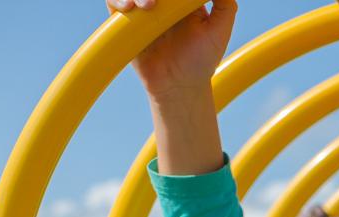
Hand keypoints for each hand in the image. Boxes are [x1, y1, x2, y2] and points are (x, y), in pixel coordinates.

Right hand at [108, 0, 236, 100]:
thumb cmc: (202, 60)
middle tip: (157, 1)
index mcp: (182, 0)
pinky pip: (114, 2)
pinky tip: (128, 8)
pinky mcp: (125, 21)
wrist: (179, 85)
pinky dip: (117, 0)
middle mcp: (161, 2)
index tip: (176, 0)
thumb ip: (225, 4)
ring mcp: (142, 10)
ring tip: (147, 6)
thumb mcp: (220, 30)